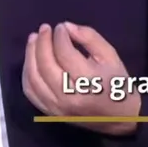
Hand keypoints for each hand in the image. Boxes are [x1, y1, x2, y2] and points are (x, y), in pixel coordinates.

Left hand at [22, 22, 140, 136]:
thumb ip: (89, 37)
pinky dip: (27, 73)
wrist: (120, 119)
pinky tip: (31, 59)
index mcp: (89, 82)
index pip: (65, 53)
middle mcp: (69, 97)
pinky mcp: (50, 112)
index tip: (61, 27)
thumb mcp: (110, 56)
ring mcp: (57, 107)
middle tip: (45, 28)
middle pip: (46, 65)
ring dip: (30, 55)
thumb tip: (66, 27)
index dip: (60, 36)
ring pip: (34, 78)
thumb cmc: (117, 84)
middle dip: (42, 42)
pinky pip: (31, 92)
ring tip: (34, 39)